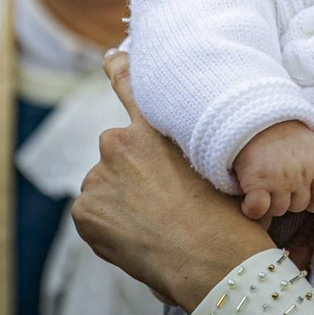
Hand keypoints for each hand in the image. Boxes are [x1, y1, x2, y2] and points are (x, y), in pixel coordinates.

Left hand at [73, 51, 275, 312]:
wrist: (210, 256)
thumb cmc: (228, 214)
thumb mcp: (220, 166)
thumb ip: (193, 150)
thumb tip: (188, 159)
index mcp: (154, 127)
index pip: (129, 86)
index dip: (119, 68)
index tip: (109, 57)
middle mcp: (118, 142)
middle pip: (119, 154)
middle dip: (132, 173)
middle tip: (161, 202)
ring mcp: (97, 176)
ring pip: (107, 186)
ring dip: (122, 200)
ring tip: (155, 226)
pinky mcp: (85, 210)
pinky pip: (95, 215)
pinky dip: (110, 226)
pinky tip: (138, 238)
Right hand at [234, 121, 313, 220]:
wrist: (256, 114)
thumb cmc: (280, 129)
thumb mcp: (309, 142)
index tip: (303, 195)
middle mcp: (301, 175)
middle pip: (298, 206)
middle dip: (287, 199)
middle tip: (274, 182)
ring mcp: (279, 180)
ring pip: (278, 210)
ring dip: (269, 203)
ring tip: (261, 186)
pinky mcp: (257, 183)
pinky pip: (259, 209)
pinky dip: (253, 208)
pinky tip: (248, 200)